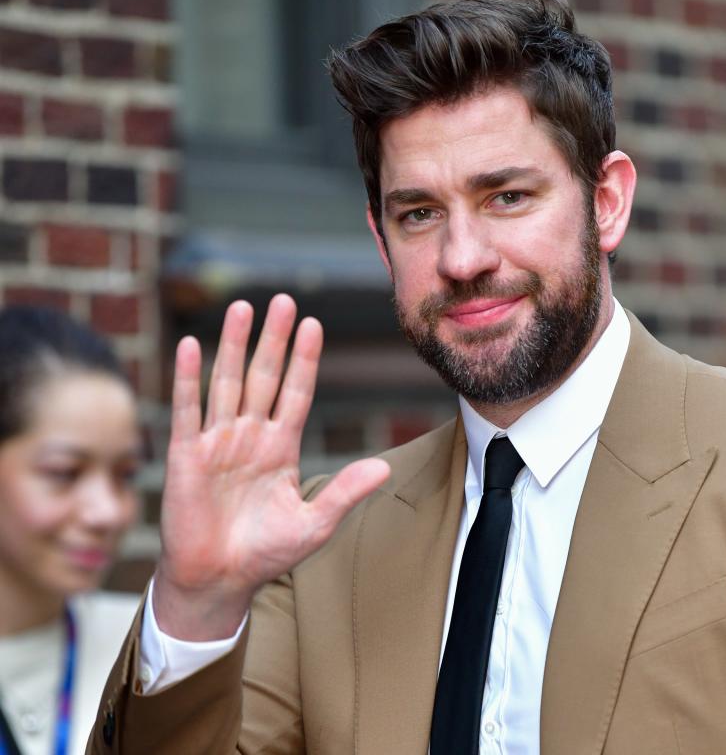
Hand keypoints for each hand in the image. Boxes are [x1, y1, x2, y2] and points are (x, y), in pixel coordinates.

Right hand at [153, 294, 389, 639]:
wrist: (219, 581)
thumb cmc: (265, 553)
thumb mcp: (314, 524)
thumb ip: (344, 492)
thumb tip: (384, 468)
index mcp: (281, 447)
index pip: (296, 393)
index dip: (304, 359)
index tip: (314, 325)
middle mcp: (250, 436)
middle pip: (264, 377)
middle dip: (273, 339)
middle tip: (284, 299)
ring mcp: (218, 442)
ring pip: (227, 383)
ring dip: (233, 345)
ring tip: (242, 308)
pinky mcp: (186, 455)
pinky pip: (188, 409)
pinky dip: (189, 378)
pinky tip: (191, 346)